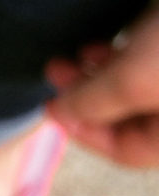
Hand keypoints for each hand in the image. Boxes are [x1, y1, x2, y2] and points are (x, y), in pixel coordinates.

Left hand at [47, 3, 158, 167]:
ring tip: (73, 55)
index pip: (129, 151)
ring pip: (134, 89)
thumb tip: (59, 117)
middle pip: (129, 119)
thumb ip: (96, 102)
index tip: (49, 108)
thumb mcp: (137, 77)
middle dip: (87, 98)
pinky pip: (146, 64)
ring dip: (97, 75)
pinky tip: (101, 44)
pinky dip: (120, 58)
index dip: (84, 133)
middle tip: (55, 71)